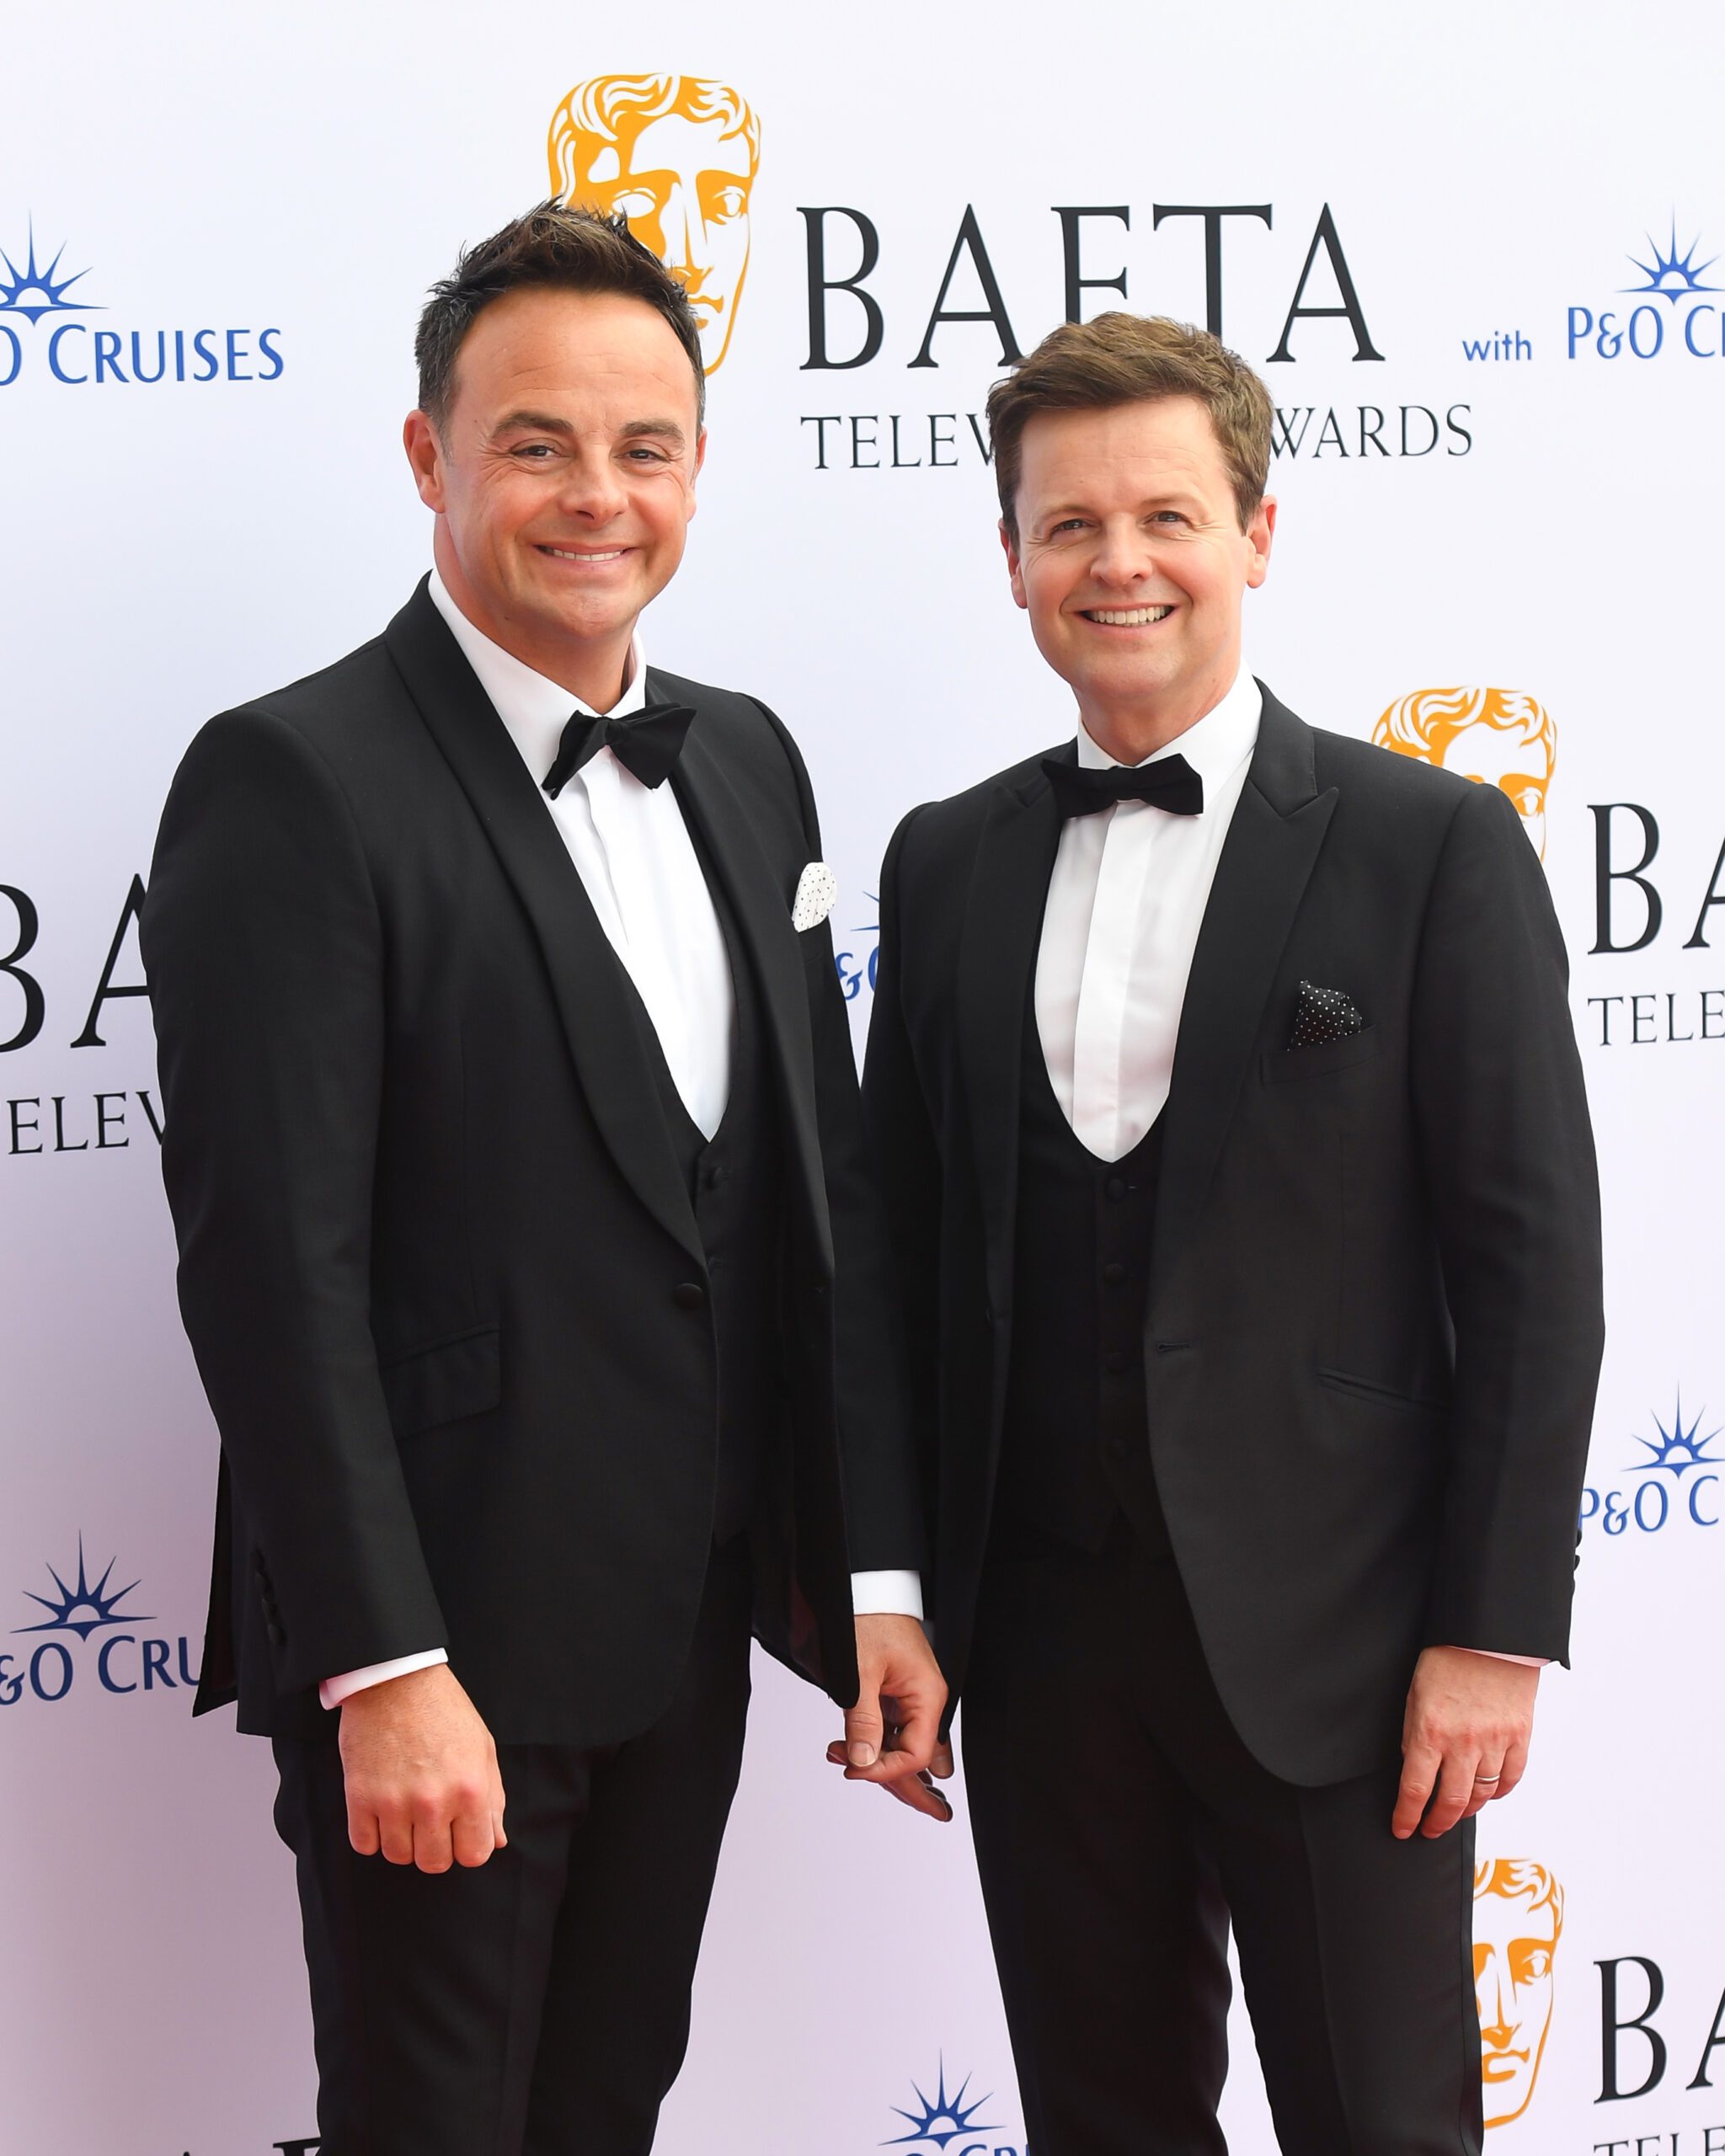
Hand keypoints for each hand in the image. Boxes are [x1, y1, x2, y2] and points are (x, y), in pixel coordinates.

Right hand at [338, 1662, 507, 1871]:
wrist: (396, 1679)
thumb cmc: (443, 1710)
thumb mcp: (482, 1747)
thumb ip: (493, 1798)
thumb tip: (496, 1841)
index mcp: (470, 1789)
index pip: (474, 1855)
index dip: (467, 1847)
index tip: (458, 1832)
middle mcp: (433, 1802)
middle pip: (434, 1863)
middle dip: (434, 1848)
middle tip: (430, 1821)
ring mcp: (394, 1802)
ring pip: (398, 1857)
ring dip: (402, 1841)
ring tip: (404, 1811)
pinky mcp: (360, 1797)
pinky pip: (364, 1845)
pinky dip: (372, 1834)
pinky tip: (380, 1810)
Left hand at [824, 1614, 953, 1821]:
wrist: (866, 1589)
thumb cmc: (869, 1619)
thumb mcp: (860, 1672)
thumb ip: (862, 1719)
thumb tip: (863, 1761)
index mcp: (926, 1696)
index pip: (916, 1753)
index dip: (887, 1770)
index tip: (853, 1770)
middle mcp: (925, 1701)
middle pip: (922, 1756)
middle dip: (909, 1783)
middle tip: (933, 1816)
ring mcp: (912, 1698)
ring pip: (906, 1745)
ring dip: (880, 1761)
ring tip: (848, 1768)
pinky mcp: (896, 1694)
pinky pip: (892, 1729)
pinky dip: (873, 1742)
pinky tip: (848, 1750)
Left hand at [1392, 1646, 1537, 1840]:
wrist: (1487, 1635)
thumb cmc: (1445, 1659)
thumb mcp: (1414, 1696)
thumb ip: (1414, 1735)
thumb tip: (1414, 1767)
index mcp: (1429, 1732)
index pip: (1415, 1790)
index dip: (1407, 1816)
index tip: (1402, 1829)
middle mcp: (1463, 1744)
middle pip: (1450, 1803)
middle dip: (1437, 1823)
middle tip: (1429, 1829)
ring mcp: (1495, 1742)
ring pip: (1482, 1795)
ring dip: (1466, 1809)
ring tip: (1455, 1812)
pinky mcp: (1519, 1737)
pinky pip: (1510, 1779)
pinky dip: (1498, 1792)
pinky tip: (1487, 1794)